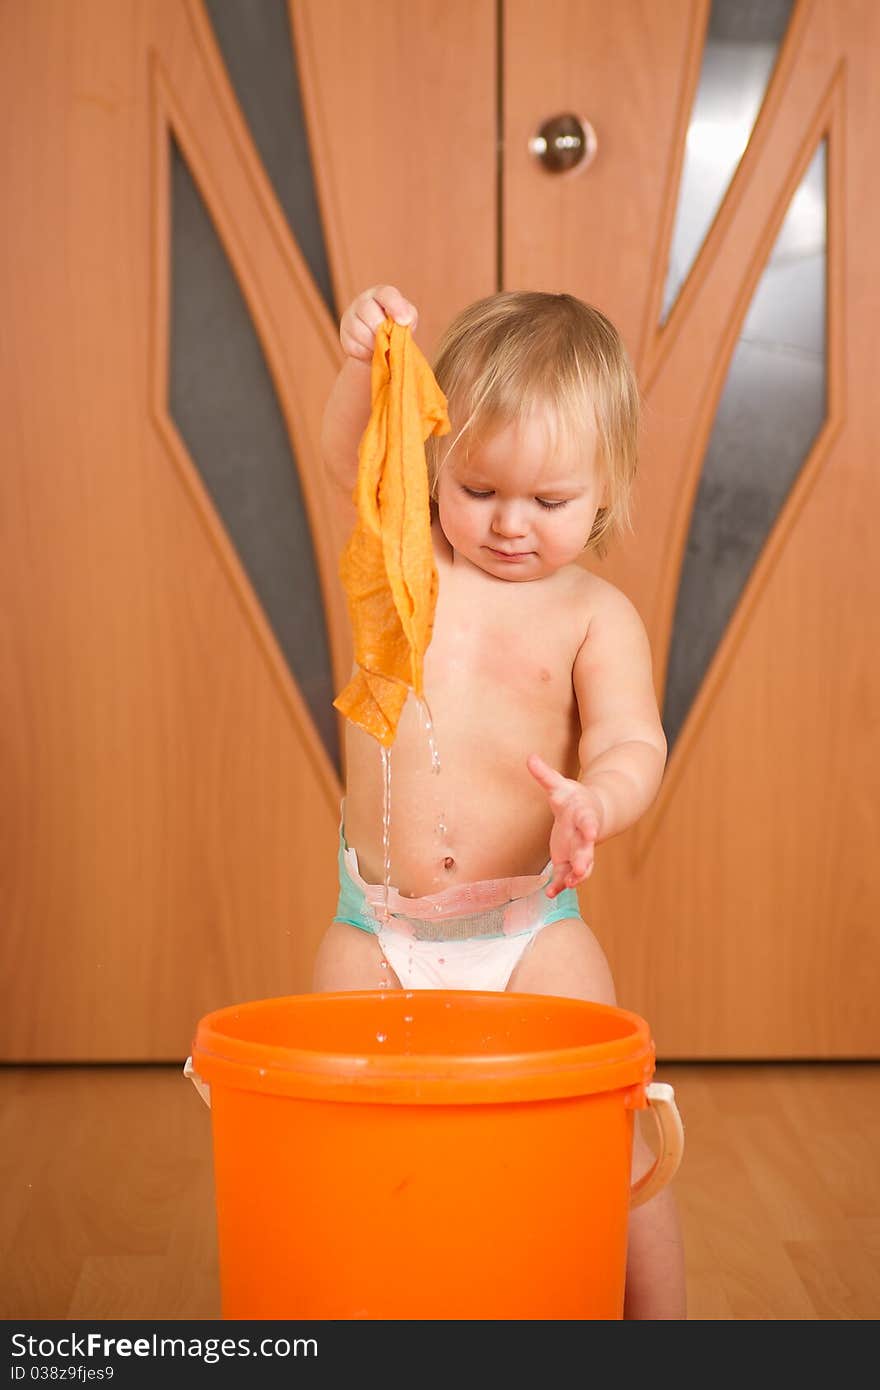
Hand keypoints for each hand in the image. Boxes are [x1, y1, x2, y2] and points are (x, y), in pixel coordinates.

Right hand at [340, 284, 418, 361]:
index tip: (404, 321)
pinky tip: (373, 352)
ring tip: (384, 347)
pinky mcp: (344, 336)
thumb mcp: (407, 319)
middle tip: (390, 339)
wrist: (380, 346)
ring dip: (375, 344)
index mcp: (380, 294)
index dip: (395, 306)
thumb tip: (404, 321)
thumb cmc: (396, 327)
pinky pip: (355, 347)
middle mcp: (362, 302)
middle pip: (368, 311)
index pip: (386, 294)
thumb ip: (409, 317)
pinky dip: (367, 353)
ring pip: (360, 331)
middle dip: (381, 329)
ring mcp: (350, 318)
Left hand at [526, 753, 603, 896]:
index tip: (591, 832)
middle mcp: (584, 836)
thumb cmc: (574, 799)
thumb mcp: (559, 786)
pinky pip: (567, 875)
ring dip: (577, 877)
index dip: (590, 826)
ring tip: (570, 886)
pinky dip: (560, 884)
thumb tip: (529, 757)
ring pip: (582, 866)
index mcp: (584, 815)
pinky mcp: (570, 861)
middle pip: (587, 849)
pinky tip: (551, 894)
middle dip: (585, 859)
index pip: (588, 821)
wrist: (591, 813)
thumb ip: (545, 775)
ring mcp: (579, 850)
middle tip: (582, 870)